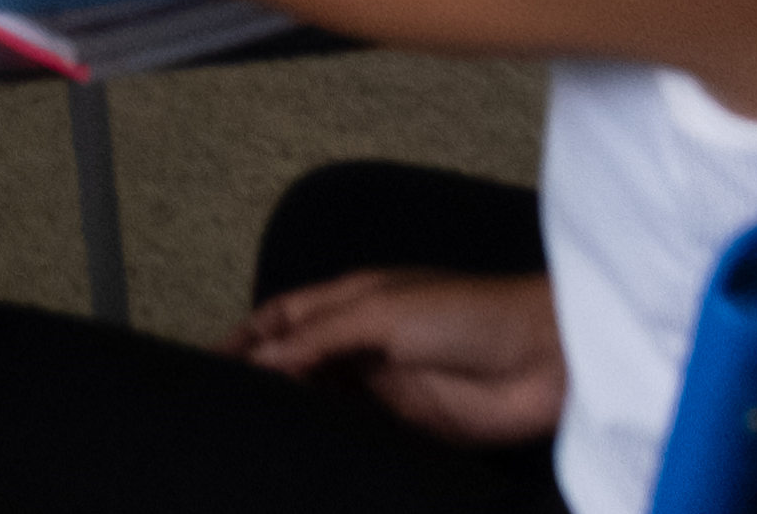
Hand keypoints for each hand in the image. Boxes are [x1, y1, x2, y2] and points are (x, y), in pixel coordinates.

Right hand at [235, 268, 565, 444]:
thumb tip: (262, 361)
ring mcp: (389, 387)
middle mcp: (366, 343)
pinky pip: (363, 438)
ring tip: (257, 436)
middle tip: (223, 409)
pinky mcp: (415, 429)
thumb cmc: (476, 311)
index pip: (283, 318)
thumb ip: (319, 338)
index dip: (244, 339)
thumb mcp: (383, 312)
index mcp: (354, 300)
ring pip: (326, 405)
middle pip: (298, 364)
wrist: (551, 358)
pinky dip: (337, 445)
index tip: (206, 363)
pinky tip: (314, 456)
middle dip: (262, 382)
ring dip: (297, 416)